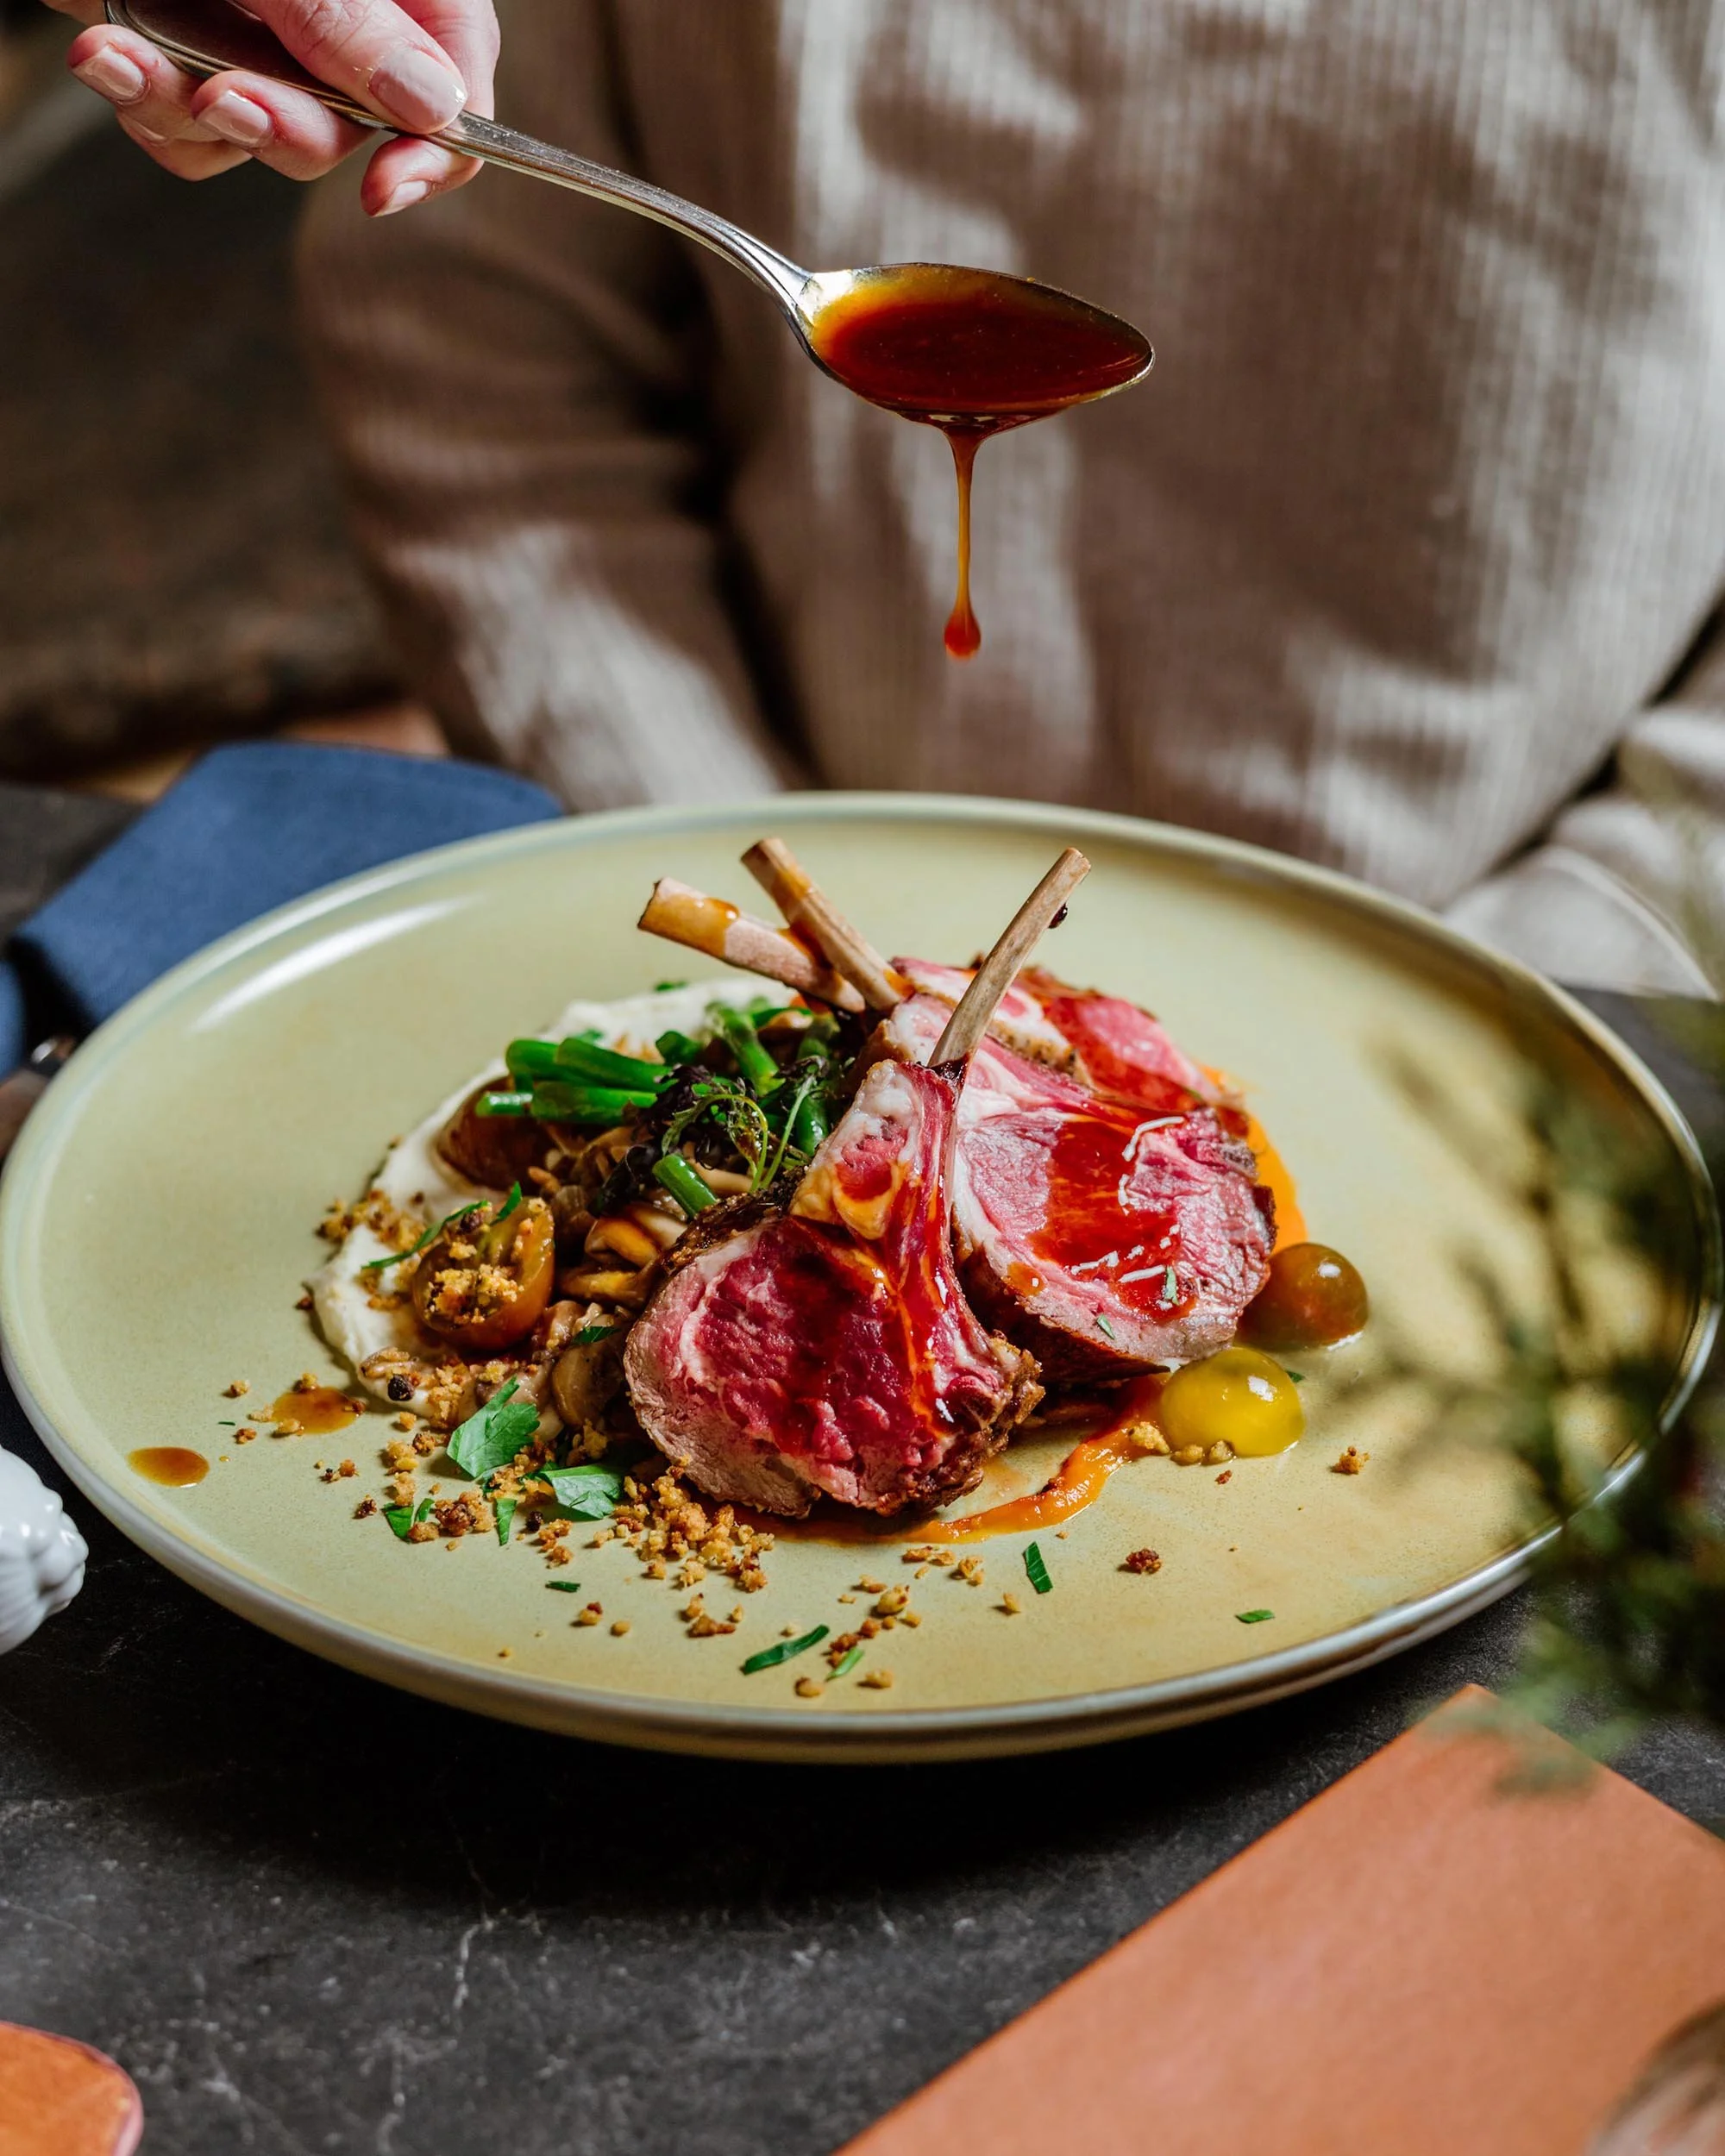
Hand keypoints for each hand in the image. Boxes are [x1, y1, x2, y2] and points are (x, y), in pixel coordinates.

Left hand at [45, 0, 497, 213]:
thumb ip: (349, 18)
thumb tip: (432, 106)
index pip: (456, 77)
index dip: (435, 147)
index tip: (384, 187)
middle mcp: (343, 15)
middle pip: (360, 127)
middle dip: (288, 128)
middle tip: (227, 100)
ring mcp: (267, 38)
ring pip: (268, 138)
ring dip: (194, 118)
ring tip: (122, 57)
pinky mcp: (194, 54)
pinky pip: (193, 130)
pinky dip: (147, 103)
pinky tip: (107, 53)